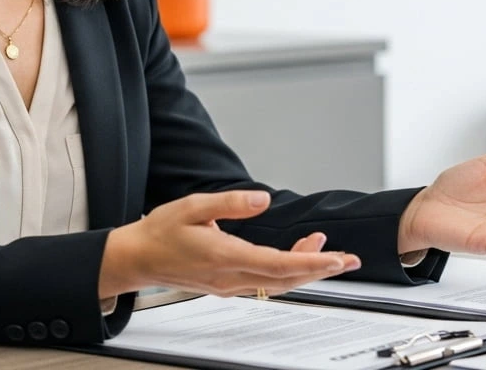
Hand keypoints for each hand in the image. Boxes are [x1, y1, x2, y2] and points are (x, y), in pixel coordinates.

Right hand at [99, 190, 359, 298]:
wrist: (138, 258)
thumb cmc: (161, 231)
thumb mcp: (193, 205)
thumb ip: (231, 203)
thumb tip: (263, 199)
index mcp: (223, 256)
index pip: (277, 264)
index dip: (311, 263)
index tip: (336, 258)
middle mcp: (229, 277)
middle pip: (285, 280)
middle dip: (320, 270)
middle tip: (348, 260)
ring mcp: (229, 285)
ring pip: (276, 284)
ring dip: (304, 270)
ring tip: (326, 251)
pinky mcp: (227, 284)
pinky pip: (264, 283)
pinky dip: (286, 272)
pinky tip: (296, 256)